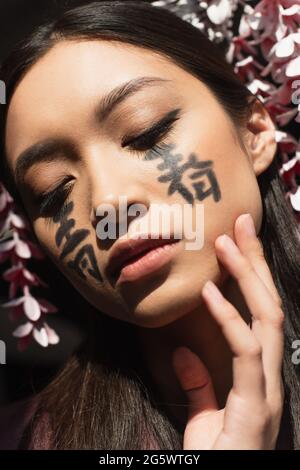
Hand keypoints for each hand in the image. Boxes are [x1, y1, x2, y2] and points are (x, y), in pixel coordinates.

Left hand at [172, 213, 283, 449]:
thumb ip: (199, 385)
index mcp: (261, 375)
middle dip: (256, 261)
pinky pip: (244, 350)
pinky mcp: (255, 404)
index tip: (237, 241)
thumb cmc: (218, 457)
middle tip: (240, 222)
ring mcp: (268, 389)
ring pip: (266, 318)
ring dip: (247, 276)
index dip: (253, 275)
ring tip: (226, 241)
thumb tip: (182, 352)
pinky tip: (211, 292)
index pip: (262, 312)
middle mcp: (272, 375)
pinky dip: (229, 317)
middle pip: (270, 304)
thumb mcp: (204, 416)